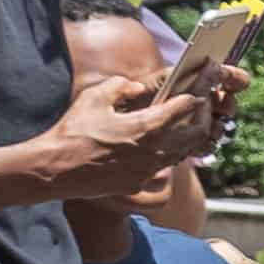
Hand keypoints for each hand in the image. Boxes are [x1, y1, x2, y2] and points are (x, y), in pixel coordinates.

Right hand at [27, 54, 197, 197]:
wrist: (57, 169)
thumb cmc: (73, 132)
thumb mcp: (94, 97)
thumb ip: (120, 86)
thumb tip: (138, 87)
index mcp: (145, 127)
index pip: (185, 107)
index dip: (200, 91)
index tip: (207, 82)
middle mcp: (154, 151)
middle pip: (196, 133)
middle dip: (204, 116)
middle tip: (204, 104)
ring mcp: (148, 170)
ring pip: (183, 152)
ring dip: (188, 136)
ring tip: (187, 122)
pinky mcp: (139, 181)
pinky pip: (164, 166)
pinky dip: (170, 152)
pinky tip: (162, 143)